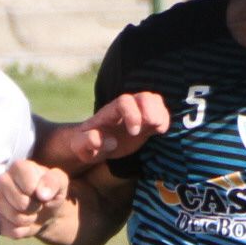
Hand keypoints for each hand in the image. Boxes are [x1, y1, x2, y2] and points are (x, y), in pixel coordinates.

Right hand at [0, 157, 69, 239]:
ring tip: (31, 212)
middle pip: (21, 203)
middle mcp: (2, 180)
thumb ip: (54, 182)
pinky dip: (23, 230)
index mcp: (18, 167)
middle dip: (34, 208)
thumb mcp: (60, 182)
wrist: (46, 211)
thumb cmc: (51, 192)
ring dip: (29, 219)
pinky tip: (24, 222)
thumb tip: (42, 194)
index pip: (29, 187)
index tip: (42, 192)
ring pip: (15, 218)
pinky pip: (12, 230)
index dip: (40, 195)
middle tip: (37, 204)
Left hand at [47, 91, 169, 170]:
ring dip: (160, 113)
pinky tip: (159, 132)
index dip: (132, 114)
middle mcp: (125, 108)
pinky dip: (165, 119)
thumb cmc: (85, 145)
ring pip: (154, 100)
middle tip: (151, 127)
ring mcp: (137, 113)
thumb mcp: (80, 147)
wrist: (94, 144)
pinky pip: (160, 111)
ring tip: (157, 129)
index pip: (124, 102)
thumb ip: (88, 142)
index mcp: (110, 112)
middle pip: (144, 97)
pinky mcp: (146, 122)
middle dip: (150, 111)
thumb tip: (108, 141)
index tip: (133, 132)